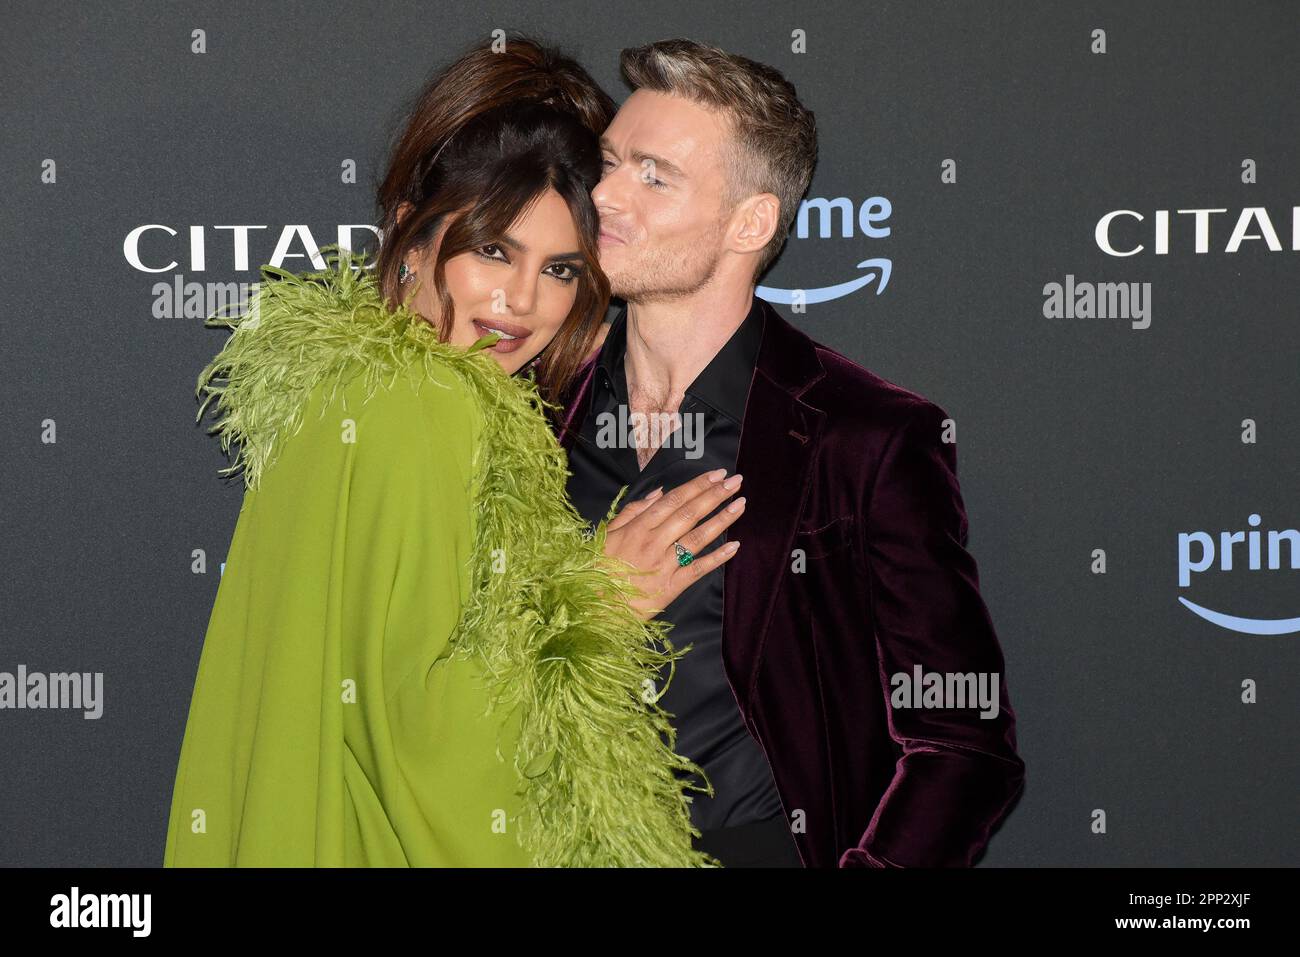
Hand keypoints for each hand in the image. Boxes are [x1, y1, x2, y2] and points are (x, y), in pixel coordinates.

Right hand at [601, 468, 745, 620]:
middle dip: (715, 495)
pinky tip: (734, 546)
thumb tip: (658, 493)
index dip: (698, 485)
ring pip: (698, 538)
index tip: (717, 474)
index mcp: (638, 527)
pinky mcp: (670, 587)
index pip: (674, 500)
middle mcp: (654, 542)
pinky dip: (717, 558)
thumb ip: (632, 511)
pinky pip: (698, 569)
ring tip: (740, 504)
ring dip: (722, 520)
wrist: (593, 607)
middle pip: (690, 514)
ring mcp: (664, 565)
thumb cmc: (598, 568)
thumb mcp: (607, 534)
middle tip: (735, 481)